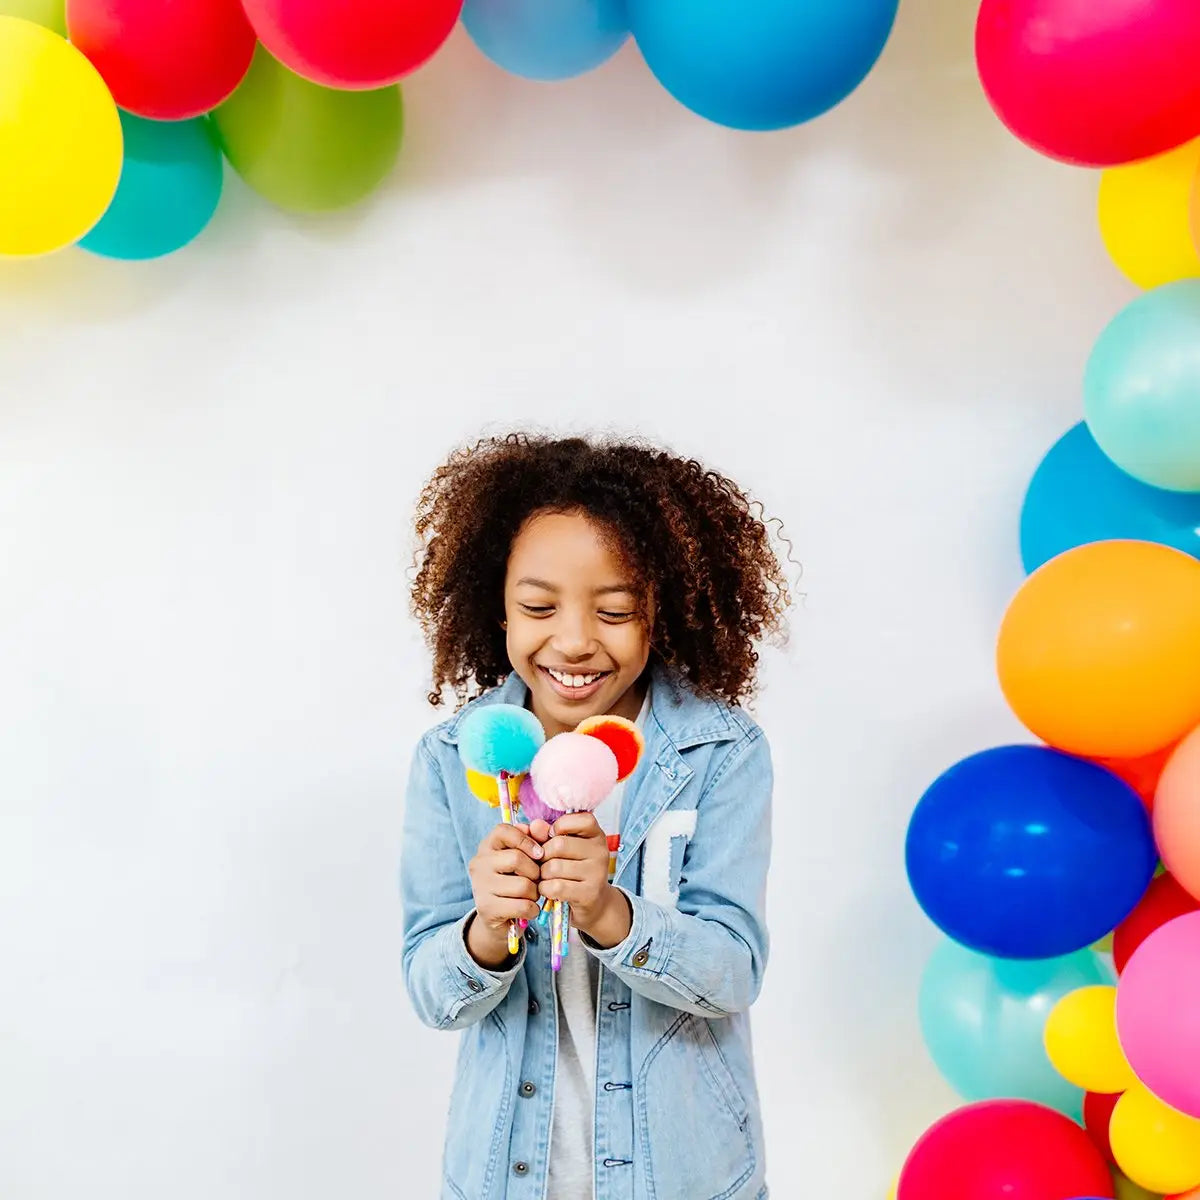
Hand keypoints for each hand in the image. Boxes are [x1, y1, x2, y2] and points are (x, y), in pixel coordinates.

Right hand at [466, 823, 542, 968]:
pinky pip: (522, 906)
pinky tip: (529, 909)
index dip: (526, 840)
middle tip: (537, 880)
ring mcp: (480, 886)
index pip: (504, 830)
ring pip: (523, 885)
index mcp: (487, 846)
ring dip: (535, 893)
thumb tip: (541, 825)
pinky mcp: (486, 908)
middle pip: (517, 858)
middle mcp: (479, 863)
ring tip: (531, 895)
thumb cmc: (515, 881)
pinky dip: (532, 909)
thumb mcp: (525, 858)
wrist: (498, 918)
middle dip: (535, 872)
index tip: (539, 853)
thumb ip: (534, 839)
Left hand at [534, 813, 631, 946]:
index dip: (560, 826)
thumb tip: (533, 825)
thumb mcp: (563, 849)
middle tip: (544, 862)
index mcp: (596, 834)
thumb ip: (546, 834)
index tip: (554, 837)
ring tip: (546, 877)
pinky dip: (545, 888)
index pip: (580, 819)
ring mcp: (597, 873)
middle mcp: (600, 851)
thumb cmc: (573, 870)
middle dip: (543, 855)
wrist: (593, 902)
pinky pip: (556, 887)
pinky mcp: (589, 893)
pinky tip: (548, 889)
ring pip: (554, 867)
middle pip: (559, 845)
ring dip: (543, 874)